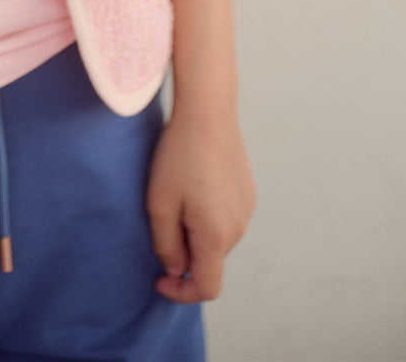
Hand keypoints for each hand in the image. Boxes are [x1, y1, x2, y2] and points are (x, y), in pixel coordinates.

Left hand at [144, 107, 256, 303]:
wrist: (207, 112)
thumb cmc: (178, 156)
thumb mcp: (159, 204)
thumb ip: (165, 246)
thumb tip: (176, 270)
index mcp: (216, 236)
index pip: (206, 288)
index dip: (181, 293)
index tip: (158, 280)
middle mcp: (239, 228)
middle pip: (210, 261)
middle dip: (184, 255)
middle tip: (161, 221)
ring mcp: (247, 209)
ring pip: (217, 239)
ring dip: (196, 233)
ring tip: (176, 197)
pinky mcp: (248, 192)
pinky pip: (225, 217)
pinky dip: (207, 216)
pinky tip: (193, 185)